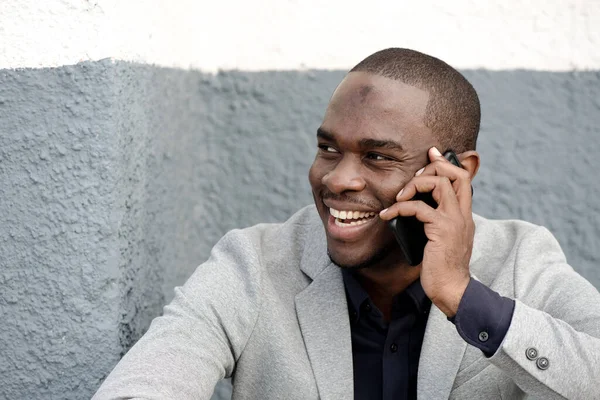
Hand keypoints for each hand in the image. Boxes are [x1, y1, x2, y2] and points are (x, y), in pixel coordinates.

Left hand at [379, 147, 473, 316]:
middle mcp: (462, 214)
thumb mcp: (441, 239)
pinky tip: (388, 215)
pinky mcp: (441, 230)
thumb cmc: (442, 267)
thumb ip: (434, 222)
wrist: (451, 289)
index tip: (432, 153)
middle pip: (455, 174)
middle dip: (432, 168)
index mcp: (463, 215)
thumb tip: (413, 209)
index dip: (446, 162)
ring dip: (414, 186)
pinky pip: (418, 208)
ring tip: (398, 198)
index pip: (462, 178)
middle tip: (412, 179)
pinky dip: (400, 208)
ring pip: (439, 184)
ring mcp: (454, 221)